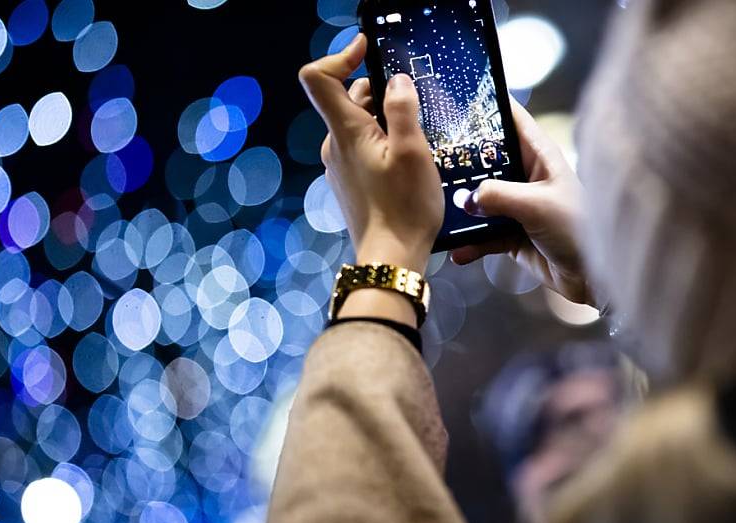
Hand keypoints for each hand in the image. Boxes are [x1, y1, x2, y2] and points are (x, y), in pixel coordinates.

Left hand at [300, 34, 442, 274]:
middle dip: (377, 91)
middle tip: (412, 103)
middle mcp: (334, 145)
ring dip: (383, 119)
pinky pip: (361, 149)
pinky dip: (381, 142)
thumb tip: (396, 82)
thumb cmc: (404, 208)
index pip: (319, 77)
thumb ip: (402, 110)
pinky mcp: (350, 183)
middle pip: (346, 99)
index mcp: (345, 131)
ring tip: (416, 135)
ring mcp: (339, 166)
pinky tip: (407, 160)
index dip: (339, 55)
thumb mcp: (413, 152)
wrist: (390, 258)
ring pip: (357, 125)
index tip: (367, 50)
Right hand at [452, 100, 591, 304]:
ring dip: (461, 209)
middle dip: (461, 162)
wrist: (593, 277)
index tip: (454, 98)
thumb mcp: (537, 205)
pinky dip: (470, 243)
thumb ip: (497, 196)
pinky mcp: (511, 235)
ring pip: (479, 200)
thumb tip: (465, 198)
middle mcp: (526, 176)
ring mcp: (517, 206)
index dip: (485, 105)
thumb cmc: (578, 228)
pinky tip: (457, 250)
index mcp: (539, 155)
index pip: (510, 119)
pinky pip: (482, 235)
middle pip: (486, 160)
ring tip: (438, 210)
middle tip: (429, 158)